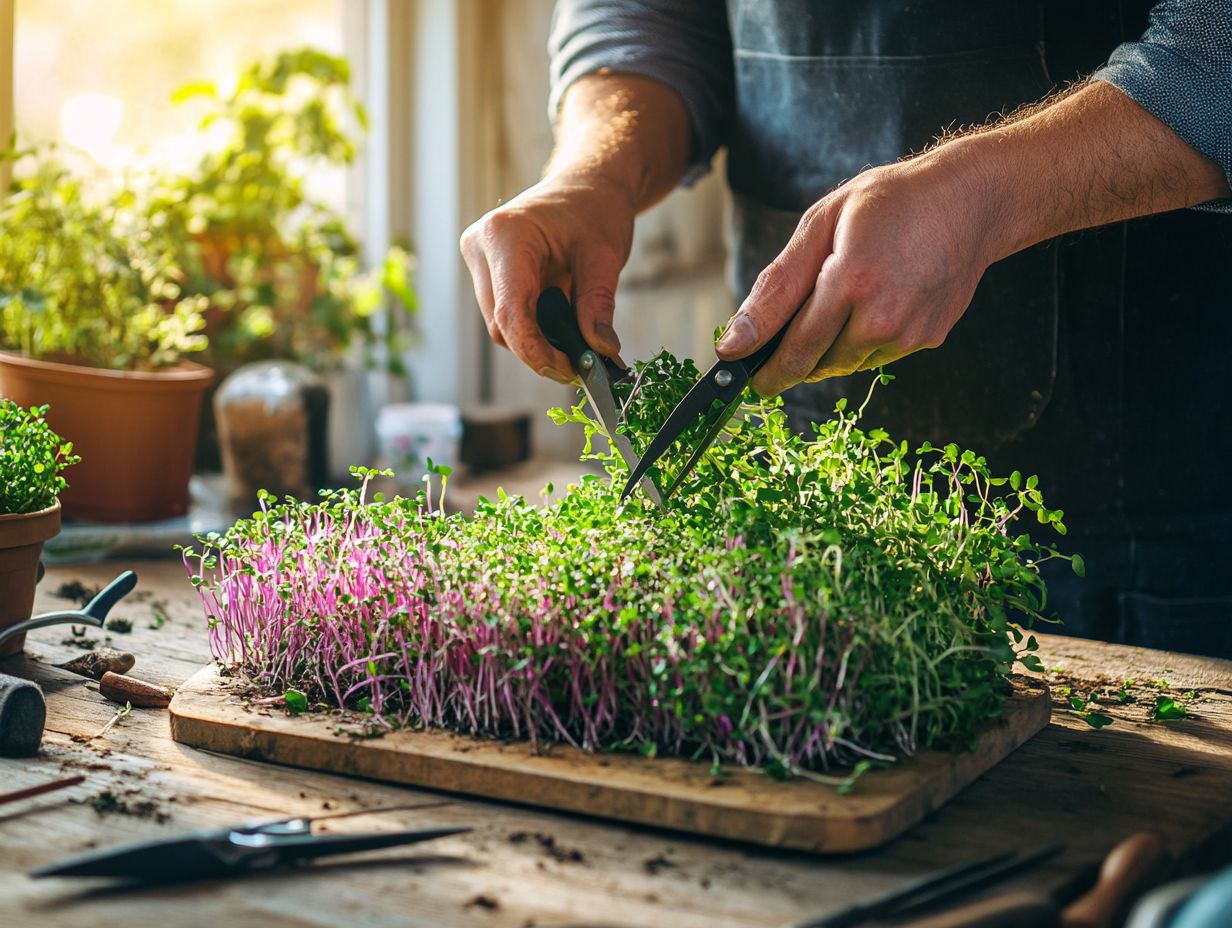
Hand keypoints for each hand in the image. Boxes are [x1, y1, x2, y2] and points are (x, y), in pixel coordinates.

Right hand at [460, 173, 636, 383]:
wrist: (586, 185)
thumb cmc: (595, 209)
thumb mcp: (605, 255)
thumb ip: (598, 304)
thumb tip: (600, 351)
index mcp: (505, 236)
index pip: (510, 312)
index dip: (535, 351)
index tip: (569, 370)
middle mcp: (480, 247)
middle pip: (502, 325)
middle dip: (540, 349)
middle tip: (584, 362)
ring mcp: (479, 261)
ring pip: (501, 326)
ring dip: (537, 340)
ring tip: (578, 335)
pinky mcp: (485, 272)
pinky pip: (504, 315)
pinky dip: (534, 328)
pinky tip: (562, 320)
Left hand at [716, 156, 995, 396]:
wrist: (970, 201)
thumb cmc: (889, 203)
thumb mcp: (821, 223)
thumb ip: (776, 286)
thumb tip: (735, 341)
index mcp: (851, 282)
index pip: (796, 349)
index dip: (767, 370)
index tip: (746, 380)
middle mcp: (883, 316)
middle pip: (818, 364)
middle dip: (793, 360)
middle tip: (778, 346)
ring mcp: (910, 333)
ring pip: (846, 364)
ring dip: (829, 348)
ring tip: (839, 301)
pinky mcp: (928, 340)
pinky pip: (877, 356)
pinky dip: (862, 340)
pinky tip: (874, 303)